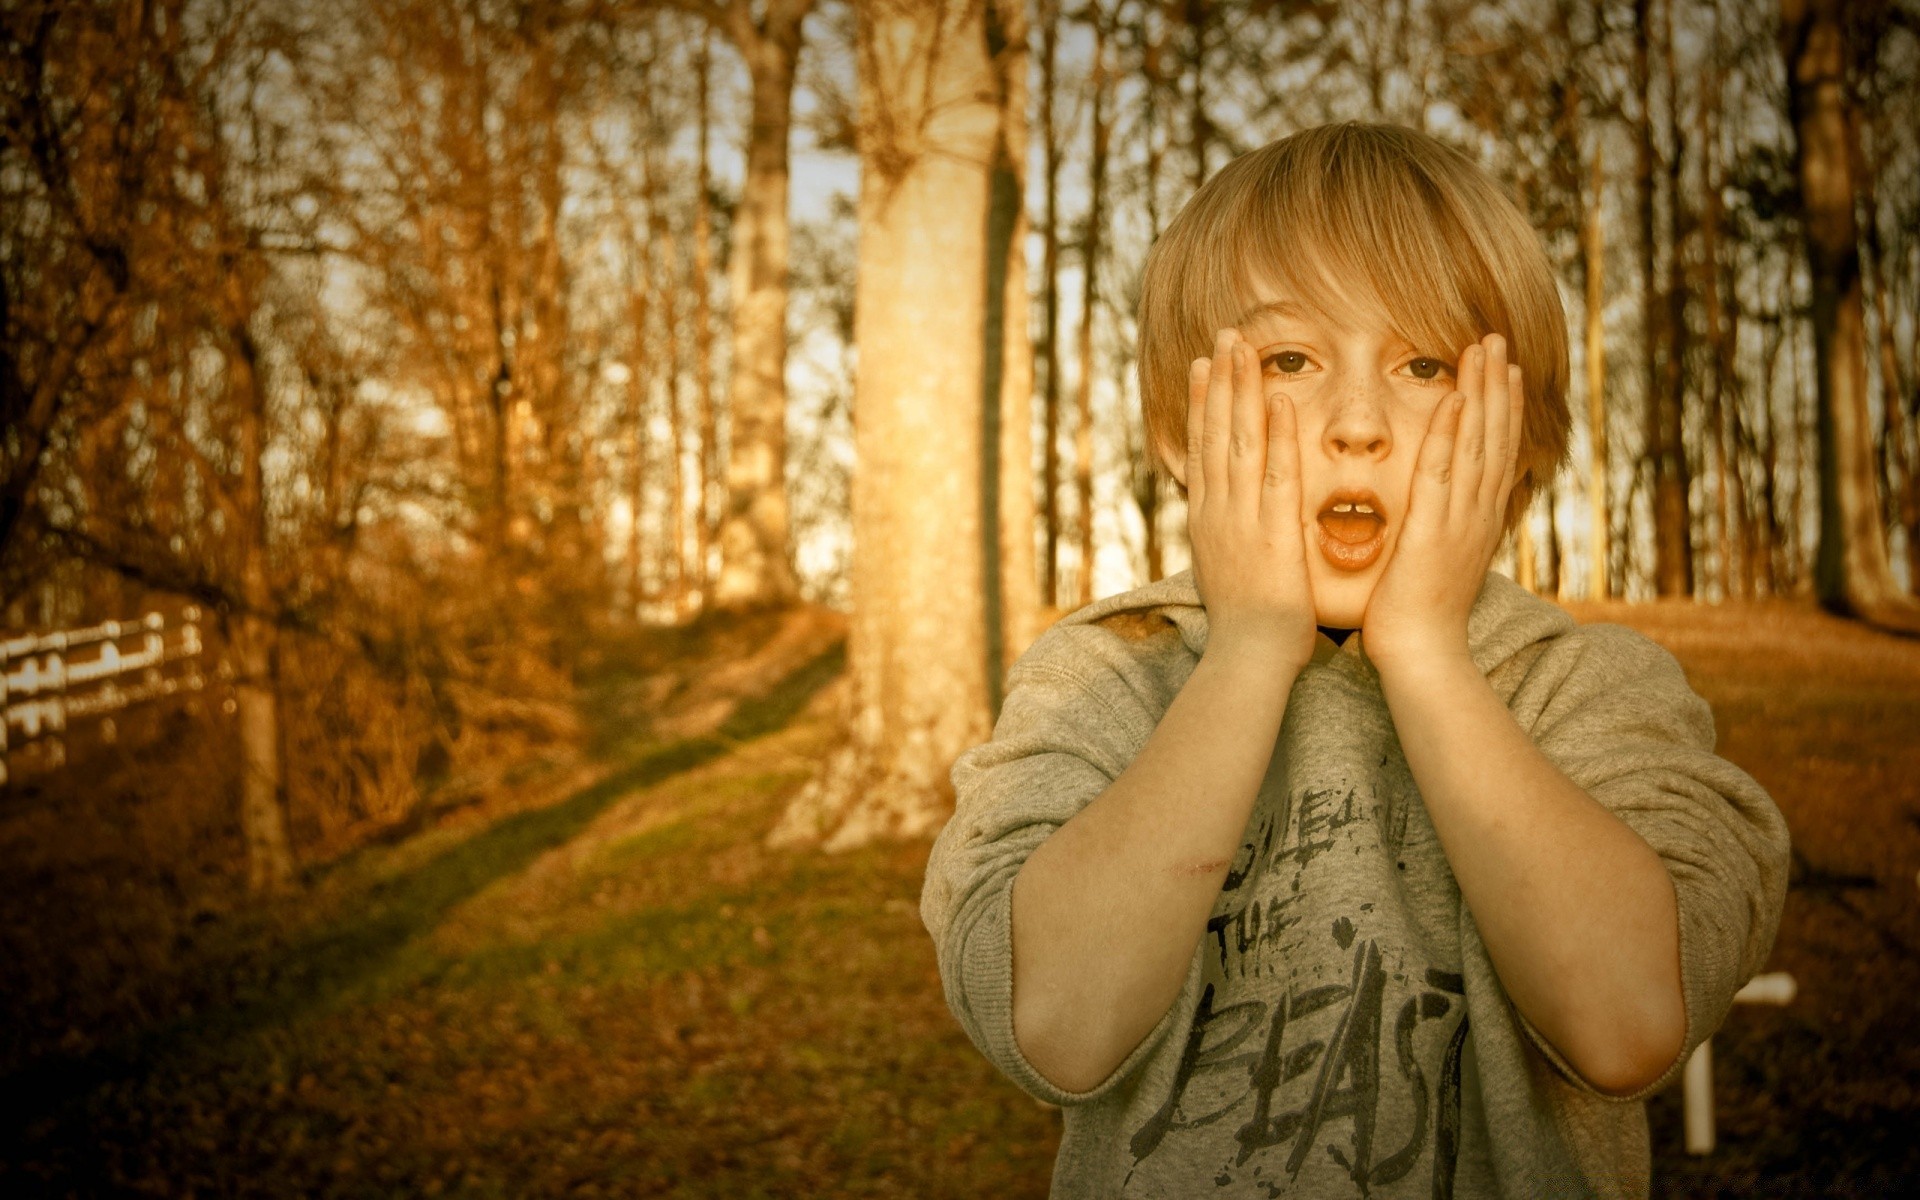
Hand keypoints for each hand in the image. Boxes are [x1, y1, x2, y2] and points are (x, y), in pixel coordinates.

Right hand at [1185, 329, 1316, 671]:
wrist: (1248, 658)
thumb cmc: (1247, 629)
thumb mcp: (1227, 575)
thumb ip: (1231, 541)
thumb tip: (1230, 525)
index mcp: (1206, 522)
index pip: (1202, 450)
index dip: (1203, 405)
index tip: (1204, 368)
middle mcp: (1217, 511)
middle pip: (1214, 434)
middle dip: (1218, 382)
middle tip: (1222, 338)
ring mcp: (1241, 518)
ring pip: (1238, 441)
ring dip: (1241, 392)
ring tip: (1242, 348)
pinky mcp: (1272, 529)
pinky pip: (1276, 472)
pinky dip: (1277, 434)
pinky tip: (1280, 398)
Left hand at [1362, 333, 1523, 672]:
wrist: (1422, 656)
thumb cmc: (1420, 616)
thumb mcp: (1439, 562)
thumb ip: (1442, 530)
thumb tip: (1441, 512)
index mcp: (1478, 519)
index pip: (1495, 451)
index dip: (1501, 407)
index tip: (1503, 368)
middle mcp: (1478, 513)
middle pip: (1495, 436)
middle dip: (1498, 385)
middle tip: (1497, 339)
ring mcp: (1460, 520)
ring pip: (1477, 444)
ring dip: (1482, 394)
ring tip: (1484, 350)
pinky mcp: (1432, 530)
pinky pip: (1443, 473)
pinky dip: (1450, 434)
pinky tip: (1452, 399)